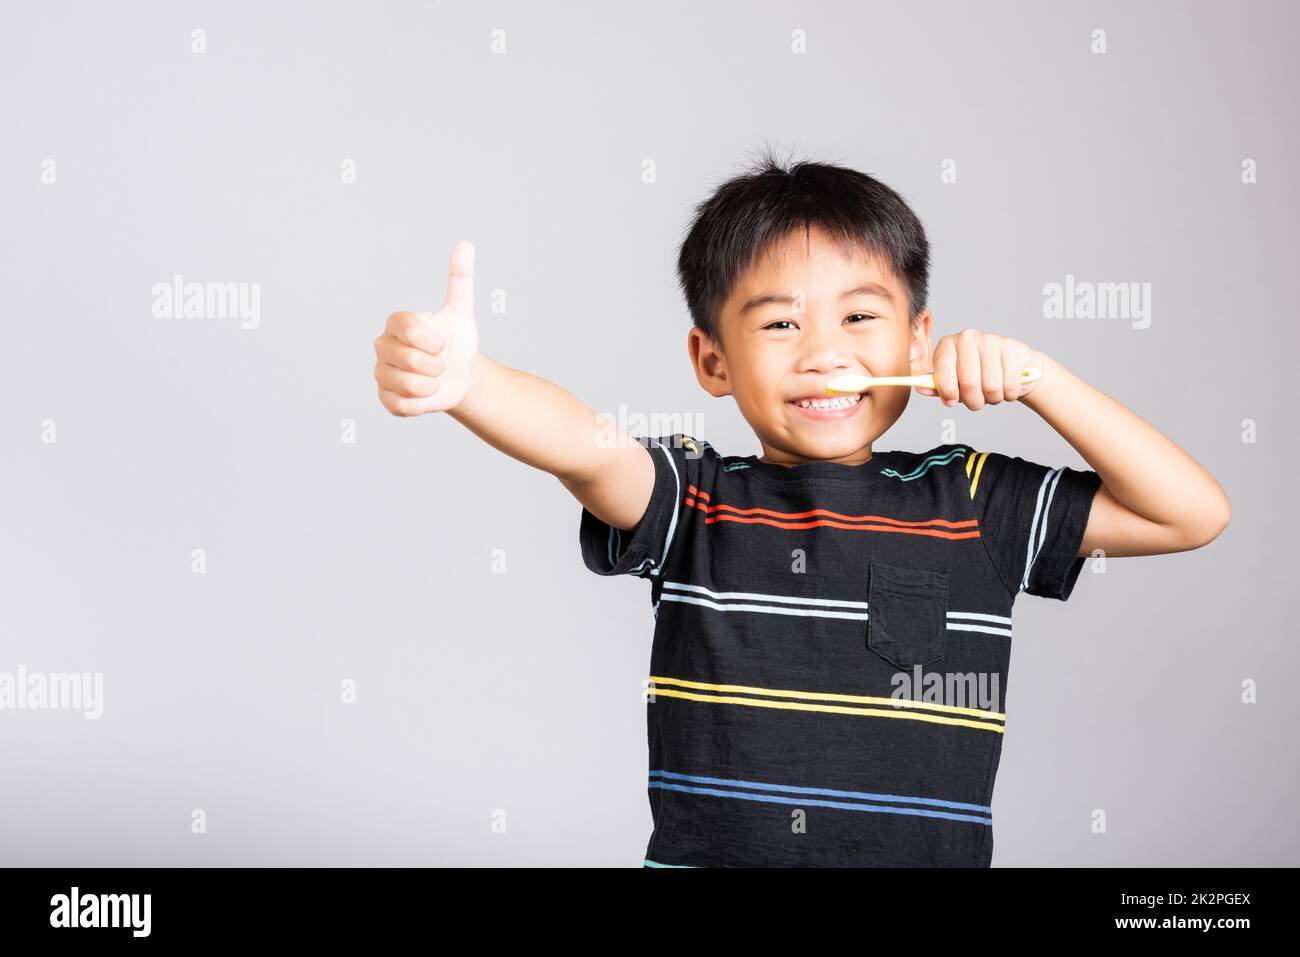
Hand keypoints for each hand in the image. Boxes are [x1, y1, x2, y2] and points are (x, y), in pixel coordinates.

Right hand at [375, 240, 480, 415]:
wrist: (461, 376)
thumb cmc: (458, 341)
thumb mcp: (461, 312)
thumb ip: (459, 279)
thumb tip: (465, 244)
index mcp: (397, 323)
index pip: (409, 330)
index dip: (432, 342)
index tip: (442, 343)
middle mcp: (382, 345)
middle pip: (409, 360)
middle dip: (436, 366)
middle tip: (440, 364)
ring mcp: (380, 373)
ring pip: (407, 385)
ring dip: (431, 386)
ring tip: (433, 379)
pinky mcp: (384, 398)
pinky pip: (402, 406)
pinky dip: (422, 404)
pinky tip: (426, 395)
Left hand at [915, 328, 1043, 409]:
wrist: (1013, 367)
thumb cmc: (978, 375)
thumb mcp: (954, 380)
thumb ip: (938, 386)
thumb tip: (920, 389)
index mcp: (948, 344)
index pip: (942, 366)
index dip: (946, 389)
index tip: (950, 401)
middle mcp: (968, 338)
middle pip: (968, 382)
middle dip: (973, 400)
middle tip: (976, 401)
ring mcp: (991, 341)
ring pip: (990, 386)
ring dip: (992, 398)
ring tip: (992, 392)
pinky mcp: (1013, 349)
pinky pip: (1009, 385)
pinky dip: (1009, 394)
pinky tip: (1007, 386)